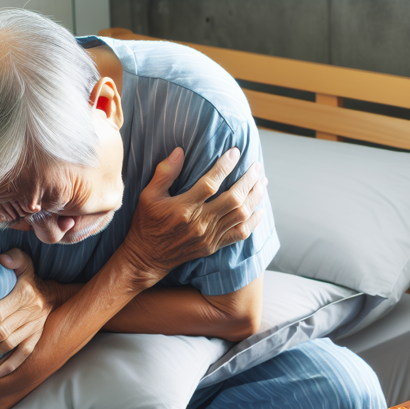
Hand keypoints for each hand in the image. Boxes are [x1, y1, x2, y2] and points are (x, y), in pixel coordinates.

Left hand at [0, 249, 73, 377]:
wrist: (55, 295)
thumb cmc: (30, 280)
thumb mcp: (25, 264)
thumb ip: (14, 258)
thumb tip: (2, 258)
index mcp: (22, 295)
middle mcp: (28, 314)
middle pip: (0, 334)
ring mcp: (34, 327)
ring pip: (9, 346)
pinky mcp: (37, 337)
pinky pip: (26, 353)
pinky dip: (13, 364)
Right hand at [120, 147, 266, 284]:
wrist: (147, 257)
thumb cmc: (147, 222)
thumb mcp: (148, 195)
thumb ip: (164, 173)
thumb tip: (180, 151)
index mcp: (183, 208)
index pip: (210, 184)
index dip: (225, 167)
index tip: (235, 152)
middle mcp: (199, 223)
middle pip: (233, 199)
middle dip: (248, 180)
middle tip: (256, 166)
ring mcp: (209, 236)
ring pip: (240, 214)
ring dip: (255, 197)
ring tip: (262, 181)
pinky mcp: (213, 245)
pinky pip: (240, 233)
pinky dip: (253, 221)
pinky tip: (260, 209)